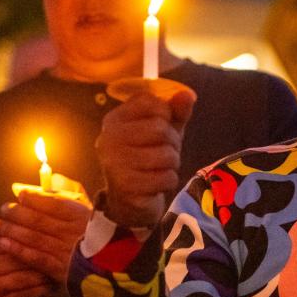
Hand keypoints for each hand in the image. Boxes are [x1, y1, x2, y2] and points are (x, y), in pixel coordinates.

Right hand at [0, 193, 90, 296]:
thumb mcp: (1, 257)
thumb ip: (15, 241)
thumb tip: (42, 222)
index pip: (12, 239)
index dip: (35, 238)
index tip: (55, 236)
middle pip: (19, 258)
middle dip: (42, 257)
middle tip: (63, 254)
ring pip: (24, 277)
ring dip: (44, 275)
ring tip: (61, 271)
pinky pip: (24, 294)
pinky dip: (40, 290)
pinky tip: (52, 286)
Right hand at [96, 89, 195, 226]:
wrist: (130, 202)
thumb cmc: (148, 159)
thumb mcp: (163, 132)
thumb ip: (176, 112)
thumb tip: (187, 94)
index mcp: (114, 119)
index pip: (150, 102)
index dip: (166, 115)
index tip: (161, 128)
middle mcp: (108, 138)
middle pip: (160, 129)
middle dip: (173, 143)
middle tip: (165, 154)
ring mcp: (114, 162)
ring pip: (166, 155)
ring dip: (172, 164)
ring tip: (160, 169)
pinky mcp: (126, 186)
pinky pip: (166, 177)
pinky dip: (169, 182)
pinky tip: (156, 185)